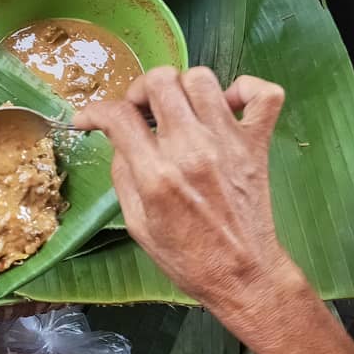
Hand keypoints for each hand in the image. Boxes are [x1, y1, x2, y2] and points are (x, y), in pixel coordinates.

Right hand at [74, 67, 299, 316]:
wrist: (242, 274)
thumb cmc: (186, 256)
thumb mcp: (137, 224)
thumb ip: (124, 176)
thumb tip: (120, 140)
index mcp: (156, 175)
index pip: (118, 116)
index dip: (94, 111)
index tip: (90, 119)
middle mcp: (191, 150)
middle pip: (160, 82)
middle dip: (139, 90)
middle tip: (140, 112)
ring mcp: (228, 142)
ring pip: (201, 78)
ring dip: (182, 87)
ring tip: (179, 109)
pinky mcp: (257, 143)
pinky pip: (263, 93)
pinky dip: (245, 89)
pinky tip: (228, 105)